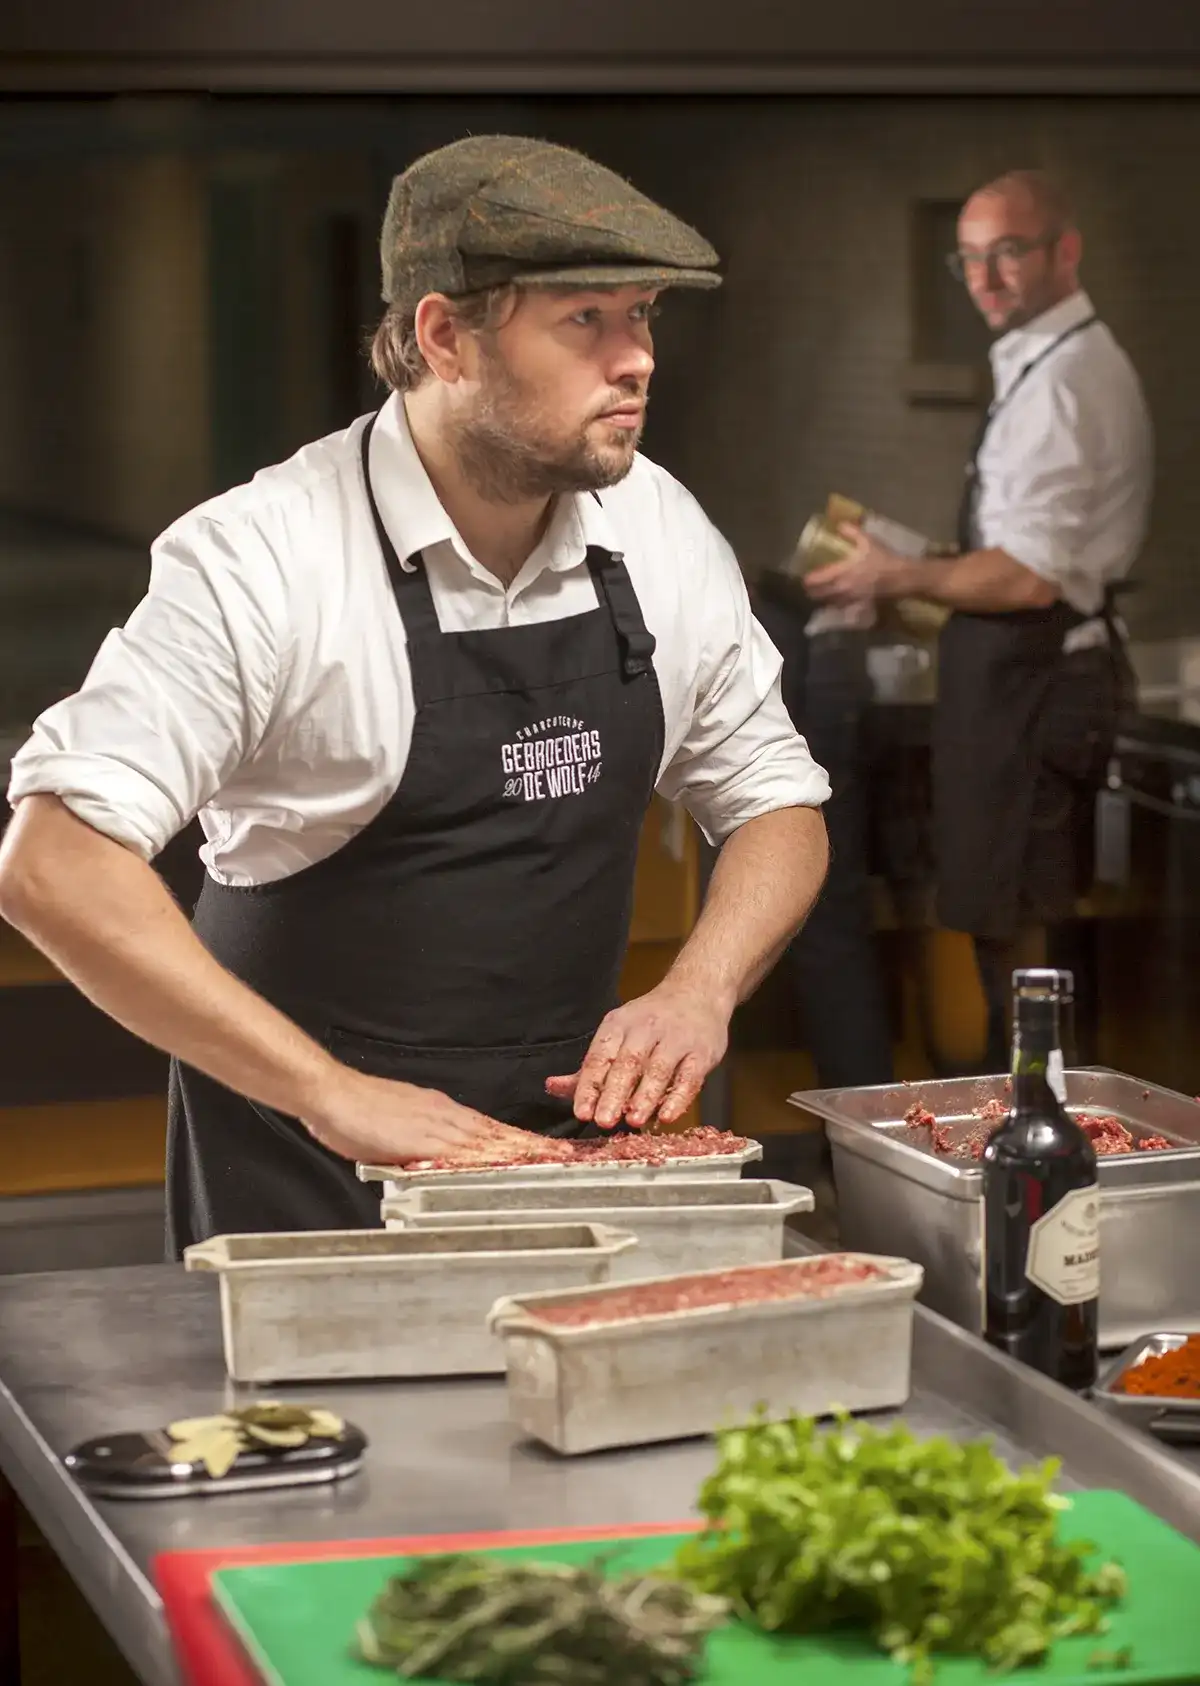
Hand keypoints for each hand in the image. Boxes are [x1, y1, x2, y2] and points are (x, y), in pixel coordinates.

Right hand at [300, 1068, 563, 1165]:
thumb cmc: (356, 1110)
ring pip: (487, 1139)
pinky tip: (503, 1165)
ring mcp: (435, 1124)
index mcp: (441, 1111)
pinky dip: (486, 1158)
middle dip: (531, 1145)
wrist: (332, 1094)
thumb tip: (431, 1159)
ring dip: (519, 1151)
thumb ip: (417, 1144)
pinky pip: (461, 1149)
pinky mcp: (421, 1138)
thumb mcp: (396, 1130)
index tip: (542, 1149)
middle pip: (497, 1133)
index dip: (517, 1139)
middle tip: (562, 1156)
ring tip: (547, 1161)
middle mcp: (445, 1114)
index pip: (488, 1128)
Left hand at [545, 984, 731, 1128]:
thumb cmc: (651, 1022)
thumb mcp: (616, 1034)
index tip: (582, 1112)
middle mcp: (646, 1028)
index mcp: (619, 1024)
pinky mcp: (701, 1052)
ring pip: (658, 1069)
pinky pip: (690, 1077)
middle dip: (614, 1093)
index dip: (590, 1085)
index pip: (600, 1056)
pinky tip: (667, 1115)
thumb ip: (588, 1068)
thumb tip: (553, 1087)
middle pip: (627, 1063)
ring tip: (633, 1121)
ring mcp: (676, 1039)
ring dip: (645, 1096)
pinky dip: (679, 1097)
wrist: (698, 993)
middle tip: (603, 1121)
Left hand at [804, 522, 906, 604]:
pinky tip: (837, 601)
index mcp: (841, 572)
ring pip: (830, 602)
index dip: (808, 580)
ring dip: (823, 599)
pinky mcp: (860, 603)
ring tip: (819, 594)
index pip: (818, 579)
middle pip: (820, 594)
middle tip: (808, 588)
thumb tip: (839, 525)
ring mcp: (851, 597)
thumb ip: (851, 532)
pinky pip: (843, 606)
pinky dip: (836, 604)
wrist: (901, 577)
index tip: (803, 578)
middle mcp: (842, 587)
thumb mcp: (867, 541)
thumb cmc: (883, 558)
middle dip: (812, 592)